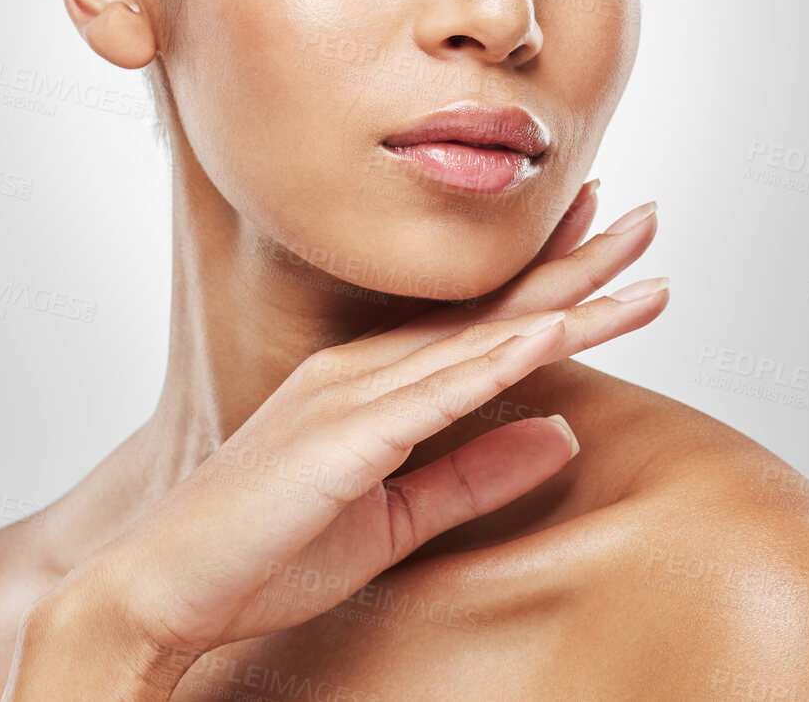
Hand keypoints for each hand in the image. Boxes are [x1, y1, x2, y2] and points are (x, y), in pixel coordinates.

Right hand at [4, 182, 666, 695]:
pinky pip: (435, 396)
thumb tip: (564, 431)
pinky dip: (500, 362)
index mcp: (369, 386)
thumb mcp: (396, 518)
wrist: (162, 590)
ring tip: (635, 265)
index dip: (546, 278)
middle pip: (489, 312)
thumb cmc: (263, 555)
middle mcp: (362, 373)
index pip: (477, 323)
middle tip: (646, 219)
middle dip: (573, 264)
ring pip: (479, 340)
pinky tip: (555, 333)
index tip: (604, 241)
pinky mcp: (341, 440)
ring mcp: (349, 398)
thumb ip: (476, 473)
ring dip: (563, 299)